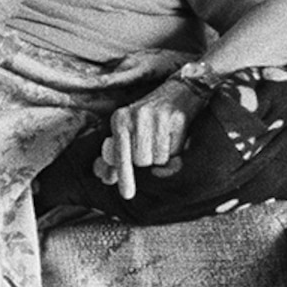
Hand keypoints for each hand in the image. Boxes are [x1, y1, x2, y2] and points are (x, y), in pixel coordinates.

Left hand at [94, 75, 204, 196]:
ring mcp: (157, 116)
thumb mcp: (128, 130)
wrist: (180, 91)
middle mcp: (136, 115)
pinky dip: (176, 150)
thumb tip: (106, 178)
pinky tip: (174, 135)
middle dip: (148, 160)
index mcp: (119, 119)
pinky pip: (175, 151)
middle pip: (141, 162)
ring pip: (158, 159)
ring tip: (163, 139)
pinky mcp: (176, 119)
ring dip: (163, 156)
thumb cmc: (149, 116)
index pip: (120, 154)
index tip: (127, 195)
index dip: (124, 176)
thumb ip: (116, 155)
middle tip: (153, 144)